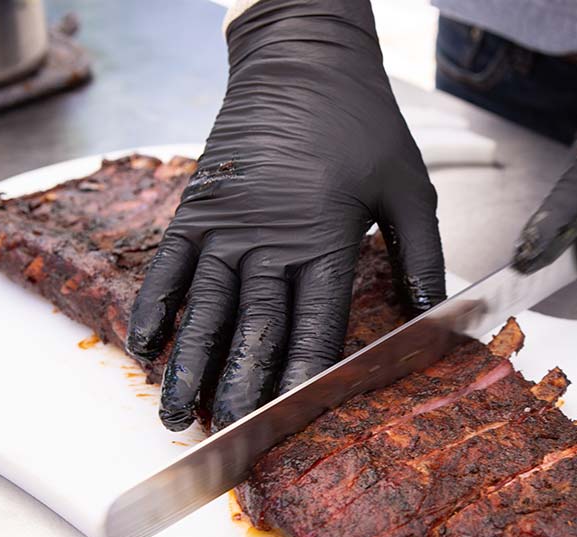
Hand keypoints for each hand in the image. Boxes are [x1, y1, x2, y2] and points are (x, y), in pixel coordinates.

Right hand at [128, 0, 444, 431]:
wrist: (302, 59)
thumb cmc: (361, 123)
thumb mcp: (408, 186)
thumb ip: (420, 256)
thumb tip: (432, 317)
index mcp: (324, 238)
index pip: (313, 324)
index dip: (301, 377)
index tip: (290, 421)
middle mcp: (268, 238)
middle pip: (251, 327)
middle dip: (238, 387)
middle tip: (228, 438)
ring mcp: (225, 224)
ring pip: (201, 308)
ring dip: (188, 364)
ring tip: (176, 413)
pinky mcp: (196, 207)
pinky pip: (166, 266)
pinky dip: (153, 309)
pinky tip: (144, 349)